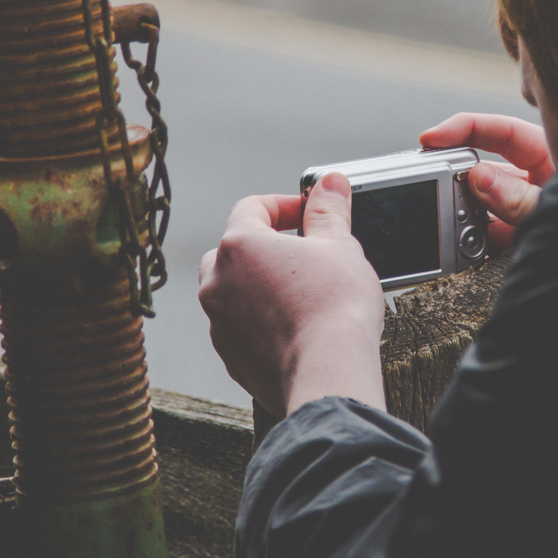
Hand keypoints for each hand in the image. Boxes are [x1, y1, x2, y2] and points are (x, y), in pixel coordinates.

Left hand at [198, 173, 386, 414]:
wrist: (328, 375)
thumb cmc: (335, 307)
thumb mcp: (340, 246)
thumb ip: (328, 210)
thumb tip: (329, 183)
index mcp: (239, 246)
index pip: (252, 207)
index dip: (283, 205)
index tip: (309, 213)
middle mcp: (217, 282)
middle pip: (233, 250)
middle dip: (265, 247)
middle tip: (302, 254)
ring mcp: (219, 323)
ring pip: (233, 292)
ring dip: (260, 287)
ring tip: (300, 294)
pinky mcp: (230, 358)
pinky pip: (241, 329)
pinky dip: (261, 323)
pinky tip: (294, 328)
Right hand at [419, 113, 554, 249]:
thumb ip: (523, 198)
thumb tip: (481, 179)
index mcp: (554, 158)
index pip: (504, 132)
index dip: (466, 128)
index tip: (432, 138)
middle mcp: (539, 181)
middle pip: (487, 169)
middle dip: (459, 180)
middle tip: (438, 191)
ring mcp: (530, 211)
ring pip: (484, 205)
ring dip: (466, 216)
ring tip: (455, 228)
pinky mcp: (524, 238)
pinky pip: (493, 236)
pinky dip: (477, 243)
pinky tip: (469, 250)